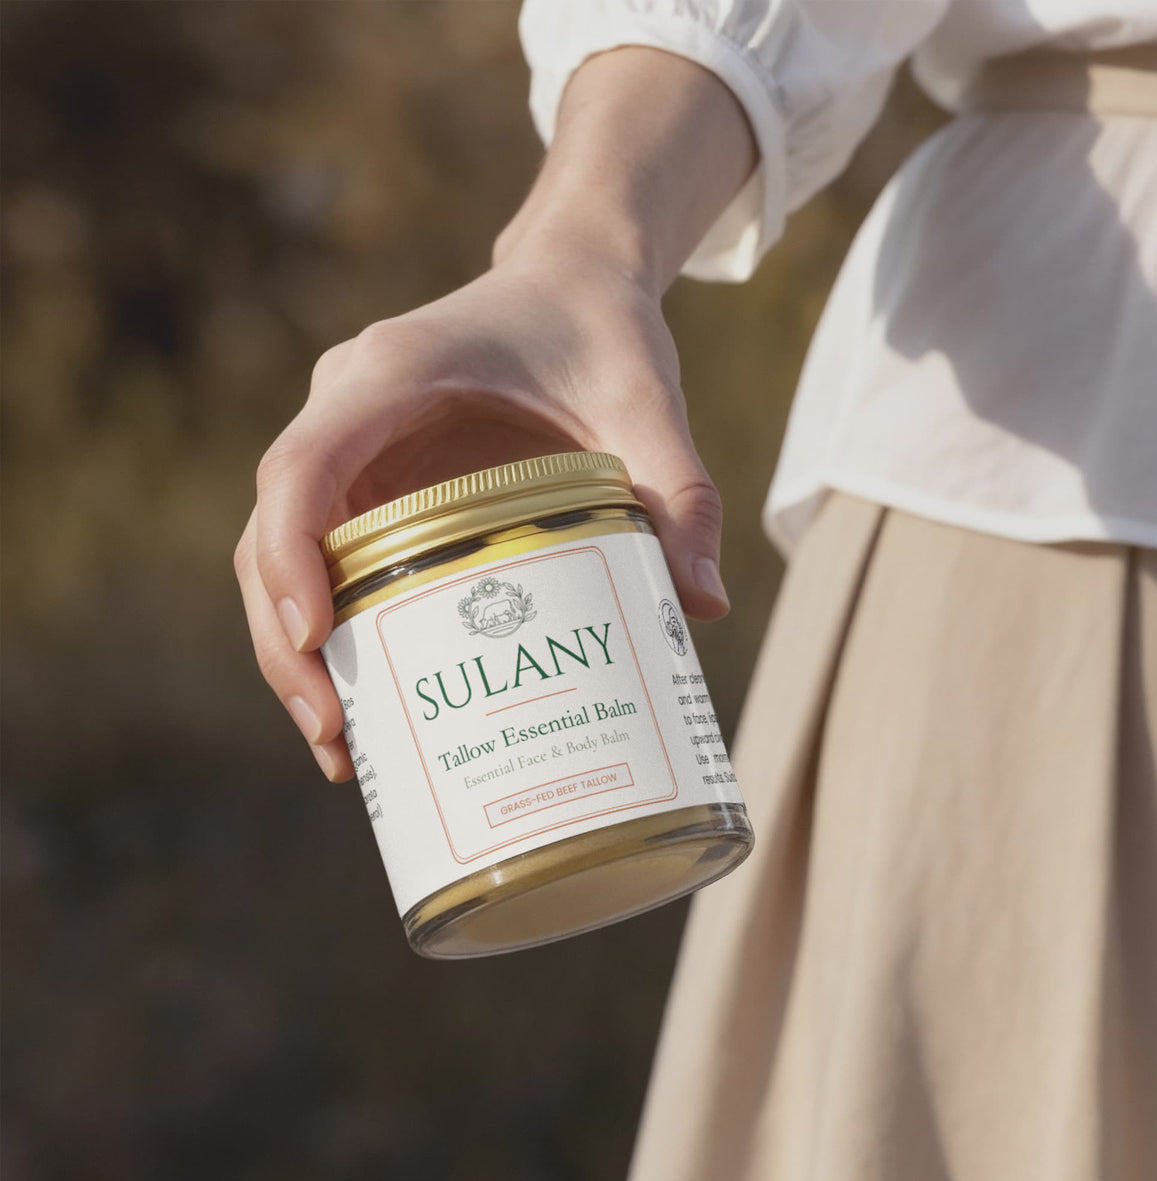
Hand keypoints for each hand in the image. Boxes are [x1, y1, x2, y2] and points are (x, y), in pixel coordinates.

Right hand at [234, 240, 727, 781]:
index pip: (302, 465)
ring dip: (295, 647)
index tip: (316, 639)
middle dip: (287, 638)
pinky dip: (334, 625)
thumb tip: (704, 610)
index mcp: (395, 372)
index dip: (291, 555)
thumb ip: (681, 494)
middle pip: (275, 529)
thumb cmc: (602, 330)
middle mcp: (350, 406)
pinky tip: (369, 697)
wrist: (573, 282)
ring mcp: (352, 442)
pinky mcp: (371, 475)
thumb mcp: (648, 404)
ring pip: (284, 549)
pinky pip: (327, 552)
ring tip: (345, 745)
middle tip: (336, 735)